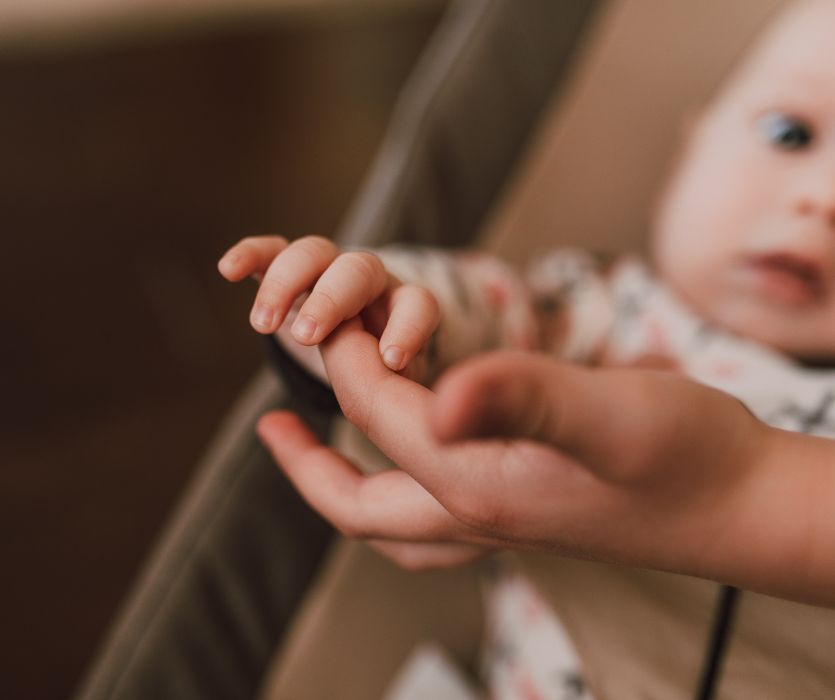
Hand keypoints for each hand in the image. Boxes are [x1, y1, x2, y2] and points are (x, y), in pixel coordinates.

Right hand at [218, 235, 438, 373]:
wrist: (364, 330)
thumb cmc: (383, 367)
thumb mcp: (400, 385)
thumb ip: (400, 392)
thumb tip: (391, 407)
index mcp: (405, 306)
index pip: (416, 305)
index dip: (407, 329)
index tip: (391, 361)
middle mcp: (371, 279)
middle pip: (357, 271)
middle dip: (331, 301)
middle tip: (306, 338)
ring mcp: (330, 268)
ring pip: (312, 254)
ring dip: (285, 286)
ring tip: (263, 326)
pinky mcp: (292, 264)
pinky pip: (273, 250)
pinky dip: (252, 255)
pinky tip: (230, 269)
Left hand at [257, 320, 834, 604]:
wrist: (743, 505)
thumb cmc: (687, 461)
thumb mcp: (609, 417)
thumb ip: (525, 402)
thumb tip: (443, 398)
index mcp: (477, 485)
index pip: (378, 412)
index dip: (346, 357)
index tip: (331, 312)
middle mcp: (477, 511)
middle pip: (360, 502)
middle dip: (306, 462)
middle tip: (272, 423)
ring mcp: (499, 519)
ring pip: (393, 518)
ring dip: (345, 480)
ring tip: (318, 446)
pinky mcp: (524, 511)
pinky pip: (433, 514)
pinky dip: (399, 484)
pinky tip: (413, 455)